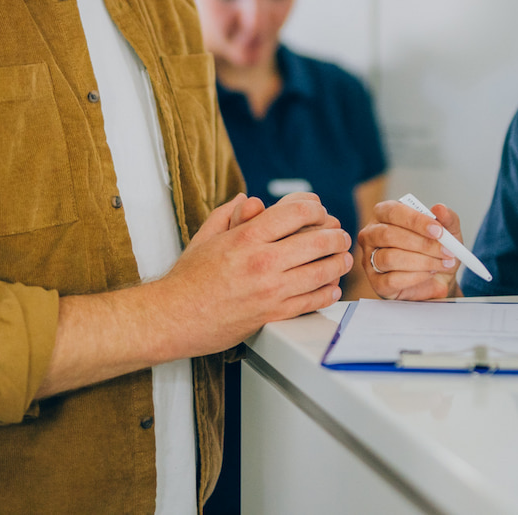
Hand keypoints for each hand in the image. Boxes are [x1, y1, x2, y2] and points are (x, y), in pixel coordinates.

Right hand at [156, 193, 352, 349]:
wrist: (173, 317)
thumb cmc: (188, 277)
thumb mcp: (206, 236)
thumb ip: (229, 214)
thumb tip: (250, 200)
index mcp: (246, 236)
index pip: (296, 213)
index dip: (315, 208)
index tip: (320, 211)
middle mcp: (262, 261)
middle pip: (317, 241)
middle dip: (335, 235)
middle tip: (341, 235)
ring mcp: (270, 291)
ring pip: (321, 272)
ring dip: (338, 263)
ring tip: (343, 258)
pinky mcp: (273, 315)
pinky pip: (311, 302)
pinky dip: (327, 293)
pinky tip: (331, 287)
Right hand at [356, 199, 463, 300]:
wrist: (438, 278)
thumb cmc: (435, 249)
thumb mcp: (447, 232)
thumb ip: (447, 218)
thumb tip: (440, 209)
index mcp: (384, 213)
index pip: (393, 212)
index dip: (416, 221)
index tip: (438, 231)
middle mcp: (372, 234)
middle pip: (388, 235)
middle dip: (422, 244)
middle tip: (446, 251)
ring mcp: (370, 259)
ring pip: (390, 258)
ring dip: (422, 262)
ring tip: (440, 264)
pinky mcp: (376, 282)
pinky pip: (392, 279)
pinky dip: (416, 277)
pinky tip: (428, 274)